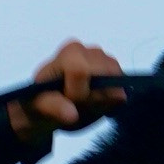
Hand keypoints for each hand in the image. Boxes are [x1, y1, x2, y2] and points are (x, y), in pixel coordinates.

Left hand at [10, 40, 126, 135]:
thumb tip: (72, 114)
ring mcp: (101, 56)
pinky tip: (97, 99)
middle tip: (80, 102)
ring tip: (87, 101)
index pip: (82, 72)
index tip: (70, 100)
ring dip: (106, 96)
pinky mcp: (111, 67)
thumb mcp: (41, 107)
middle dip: (97, 96)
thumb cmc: (42, 100)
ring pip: (117, 79)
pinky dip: (113, 96)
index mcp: (68, 53)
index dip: (80, 92)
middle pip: (106, 74)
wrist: (48, 100)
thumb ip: (55, 108)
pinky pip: (122, 84)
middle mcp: (87, 49)